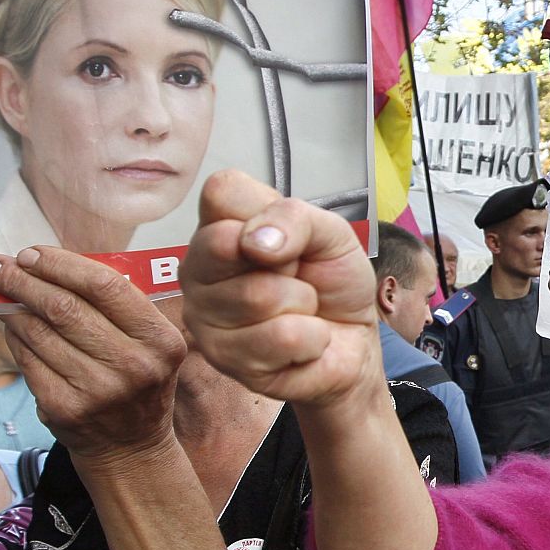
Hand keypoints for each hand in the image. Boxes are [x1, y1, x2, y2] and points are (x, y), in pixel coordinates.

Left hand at [0, 248, 185, 462]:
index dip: (60, 264)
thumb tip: (48, 264)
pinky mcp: (66, 408)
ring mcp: (98, 389)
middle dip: (21, 279)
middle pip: (64, 306)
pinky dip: (14, 337)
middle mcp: (134, 364)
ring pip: (39, 332)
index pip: (105, 286)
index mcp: (160, 339)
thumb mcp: (149, 342)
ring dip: (11, 306)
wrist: (131, 447)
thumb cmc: (136, 382)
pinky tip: (11, 327)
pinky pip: (28, 360)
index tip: (31, 254)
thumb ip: (114, 304)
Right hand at [181, 170, 381, 406]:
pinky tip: (300, 343)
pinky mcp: (222, 358)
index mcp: (218, 225)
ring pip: (258, 295)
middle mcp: (197, 267)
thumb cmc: (331, 283)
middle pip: (226, 244)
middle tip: (295, 276)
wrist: (351, 343)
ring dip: (302, 304)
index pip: (221, 191)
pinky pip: (282, 336)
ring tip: (299, 311)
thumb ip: (296, 218)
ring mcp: (202, 314)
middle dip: (287, 263)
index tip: (289, 237)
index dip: (268, 212)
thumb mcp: (331, 233)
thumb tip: (253, 242)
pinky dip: (311, 338)